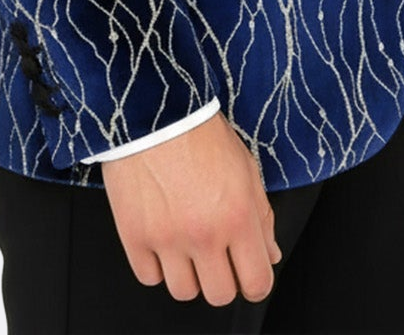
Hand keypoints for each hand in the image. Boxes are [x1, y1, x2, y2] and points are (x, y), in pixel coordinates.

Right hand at [101, 109, 281, 305]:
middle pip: (220, 295)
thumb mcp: (245, 167)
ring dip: (188, 273)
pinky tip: (162, 240)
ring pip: (184, 292)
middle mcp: (204, 233)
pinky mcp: (134, 235)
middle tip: (216, 256)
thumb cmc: (200, 131)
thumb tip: (269, 254)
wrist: (152, 109)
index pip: (257, 282)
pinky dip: (157, 265)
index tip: (248, 274)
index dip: (255, 282)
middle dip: (222, 278)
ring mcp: (167, 238)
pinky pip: (149, 277)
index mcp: (238, 216)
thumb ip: (261, 216)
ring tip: (186, 244)